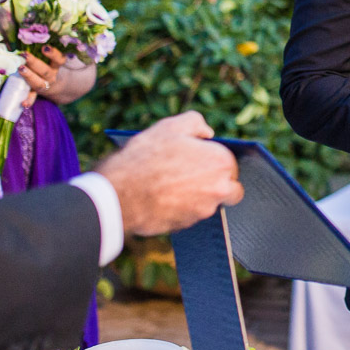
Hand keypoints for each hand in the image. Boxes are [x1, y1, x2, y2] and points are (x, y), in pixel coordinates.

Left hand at [18, 46, 65, 106]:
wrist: (62, 86)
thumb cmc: (54, 66)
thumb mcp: (56, 59)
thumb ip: (50, 50)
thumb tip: (35, 32)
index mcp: (58, 67)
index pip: (59, 60)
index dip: (53, 54)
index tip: (45, 48)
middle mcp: (52, 76)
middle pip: (45, 70)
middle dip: (35, 63)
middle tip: (25, 55)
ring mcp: (45, 85)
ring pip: (38, 83)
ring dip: (29, 76)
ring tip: (21, 69)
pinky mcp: (37, 92)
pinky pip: (33, 96)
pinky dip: (29, 100)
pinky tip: (23, 104)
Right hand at [96, 111, 243, 235]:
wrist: (118, 194)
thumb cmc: (145, 157)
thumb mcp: (171, 127)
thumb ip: (196, 123)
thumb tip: (207, 133)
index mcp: (221, 163)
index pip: (231, 164)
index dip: (215, 161)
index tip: (201, 159)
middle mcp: (219, 189)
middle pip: (229, 189)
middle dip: (216, 183)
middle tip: (193, 175)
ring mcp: (203, 211)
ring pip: (208, 203)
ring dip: (196, 196)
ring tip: (169, 184)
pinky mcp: (186, 226)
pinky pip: (188, 216)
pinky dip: (179, 209)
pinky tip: (160, 198)